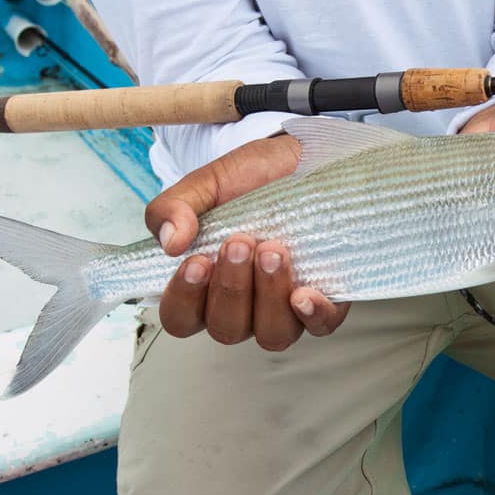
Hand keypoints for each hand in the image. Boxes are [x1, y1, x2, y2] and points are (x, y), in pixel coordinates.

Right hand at [144, 135, 349, 348]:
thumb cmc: (248, 182)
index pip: (181, 318)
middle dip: (231, 288)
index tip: (196, 262)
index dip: (185, 300)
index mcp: (205, 287)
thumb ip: (173, 208)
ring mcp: (283, 309)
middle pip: (227, 329)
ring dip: (268, 297)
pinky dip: (313, 315)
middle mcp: (243, 308)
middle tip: (239, 242)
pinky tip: (304, 294)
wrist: (299, 160)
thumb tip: (170, 243)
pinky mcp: (324, 300)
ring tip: (272, 252)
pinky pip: (320, 326)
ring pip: (272, 333)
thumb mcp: (204, 186)